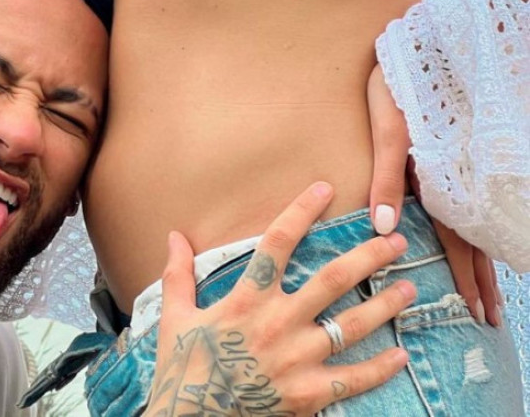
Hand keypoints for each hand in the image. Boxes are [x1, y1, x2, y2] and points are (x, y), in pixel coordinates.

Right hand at [144, 182, 414, 416]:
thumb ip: (178, 273)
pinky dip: (379, 369)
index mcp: (245, 298)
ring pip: (351, 325)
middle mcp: (276, 323)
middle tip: (396, 241)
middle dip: (368, 256)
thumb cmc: (182, 367)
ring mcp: (296, 360)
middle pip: (332, 279)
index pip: (277, 242)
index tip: (325, 188)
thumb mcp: (174, 315)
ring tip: (409, 288)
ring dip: (384, 305)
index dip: (301, 211)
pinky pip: (352, 380)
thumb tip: (173, 235)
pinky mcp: (307, 395)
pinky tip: (400, 355)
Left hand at [366, 64, 500, 325]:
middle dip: (482, 278)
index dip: (465, 276)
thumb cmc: (400, 79)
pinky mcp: (464, 148)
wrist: (426, 39)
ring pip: (482, 220)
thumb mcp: (389, 124)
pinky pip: (478, 197)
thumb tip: (384, 229)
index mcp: (442, 173)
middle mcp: (459, 173)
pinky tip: (485, 240)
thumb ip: (388, 175)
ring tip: (492, 295)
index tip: (477, 313)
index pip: (458, 238)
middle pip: (477, 236)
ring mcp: (465, 162)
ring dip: (486, 258)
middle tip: (491, 319)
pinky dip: (483, 225)